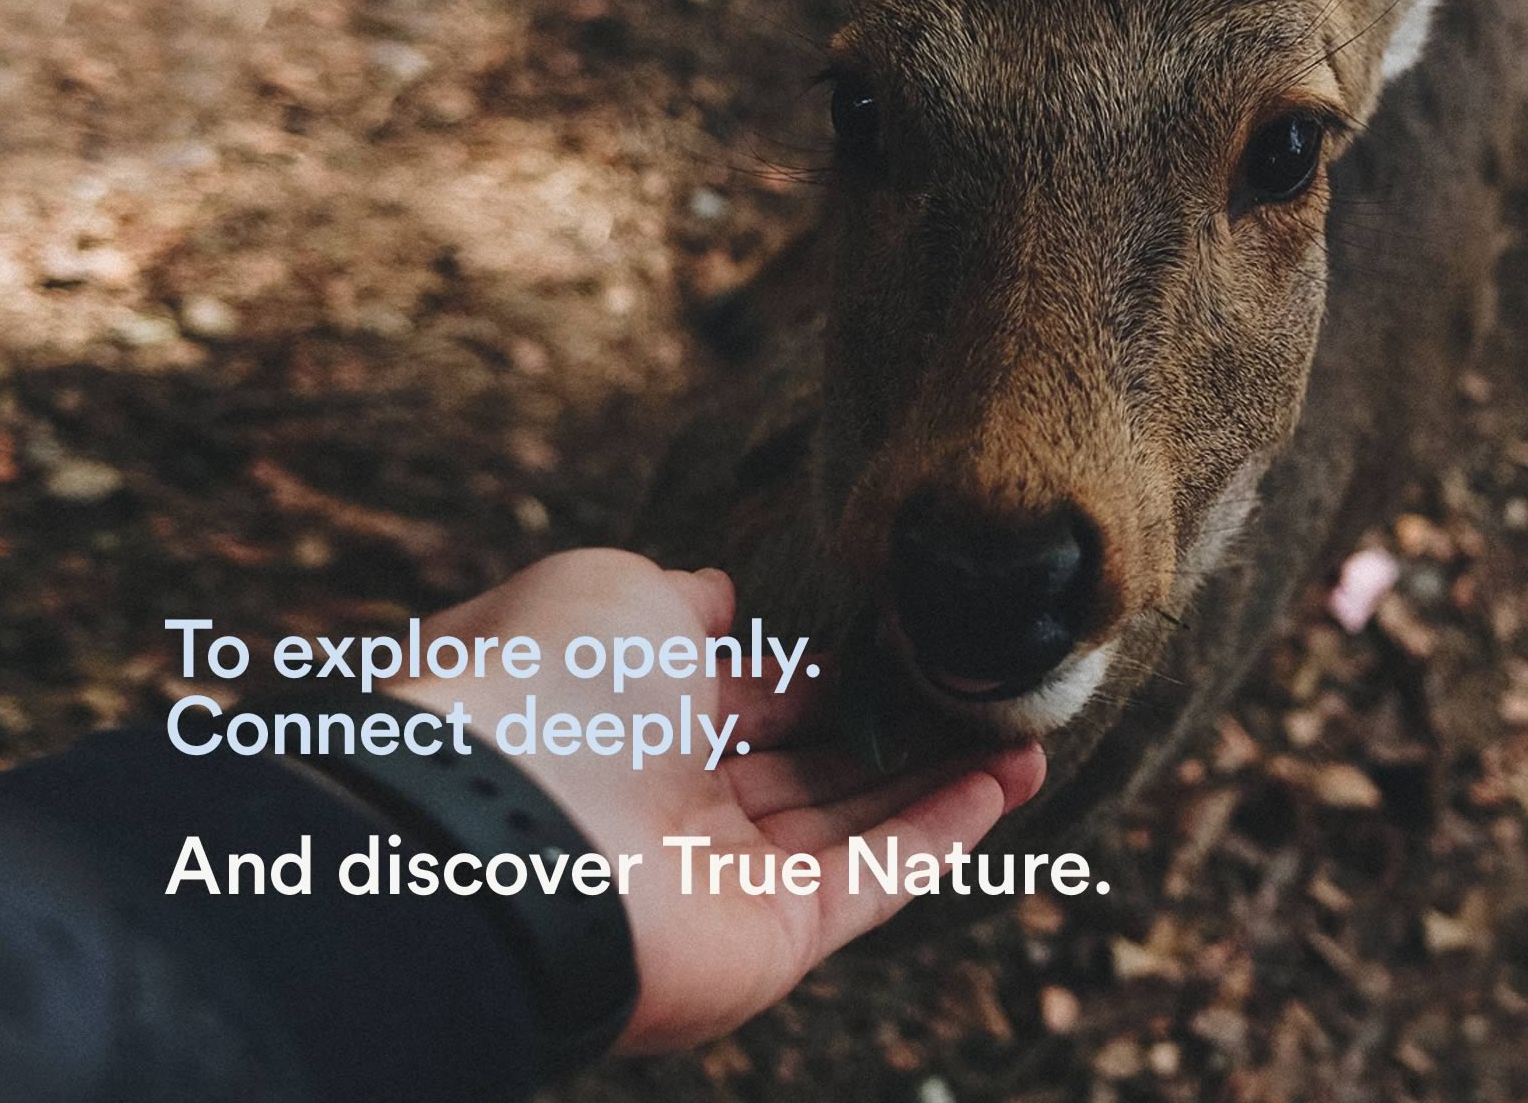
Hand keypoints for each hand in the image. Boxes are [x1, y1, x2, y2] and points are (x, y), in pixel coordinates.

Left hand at [394, 548, 1045, 1052]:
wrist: (500, 828)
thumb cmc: (543, 686)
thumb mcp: (611, 591)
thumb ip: (683, 599)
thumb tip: (726, 594)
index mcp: (630, 717)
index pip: (748, 691)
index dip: (824, 666)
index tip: (898, 636)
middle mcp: (678, 800)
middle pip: (812, 760)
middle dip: (896, 726)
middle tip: (979, 685)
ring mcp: (727, 875)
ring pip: (857, 818)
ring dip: (946, 777)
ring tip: (1027, 731)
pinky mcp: (774, 937)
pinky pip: (877, 878)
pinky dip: (947, 831)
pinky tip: (1010, 781)